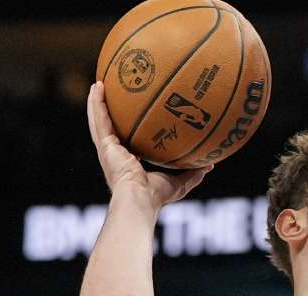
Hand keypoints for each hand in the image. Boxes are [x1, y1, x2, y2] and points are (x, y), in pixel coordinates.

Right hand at [86, 82, 210, 210]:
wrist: (139, 199)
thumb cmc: (156, 196)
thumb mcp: (179, 183)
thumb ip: (193, 173)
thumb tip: (210, 164)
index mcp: (128, 164)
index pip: (127, 144)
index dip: (127, 132)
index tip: (130, 121)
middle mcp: (114, 156)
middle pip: (110, 129)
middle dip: (109, 113)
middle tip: (111, 95)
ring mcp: (107, 150)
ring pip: (100, 121)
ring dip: (98, 102)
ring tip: (99, 83)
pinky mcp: (104, 145)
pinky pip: (99, 119)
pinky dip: (96, 103)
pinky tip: (97, 86)